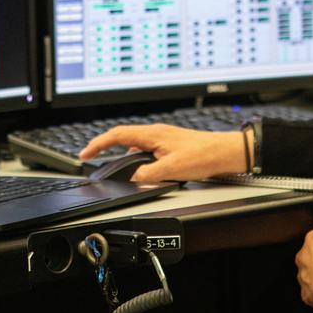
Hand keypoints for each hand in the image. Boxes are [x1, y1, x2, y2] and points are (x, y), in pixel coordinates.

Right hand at [78, 124, 247, 182]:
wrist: (227, 152)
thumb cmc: (205, 155)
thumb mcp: (172, 169)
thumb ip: (149, 175)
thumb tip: (135, 178)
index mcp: (153, 135)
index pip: (117, 135)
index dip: (98, 144)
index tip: (85, 152)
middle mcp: (157, 134)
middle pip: (124, 139)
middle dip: (107, 149)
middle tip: (94, 159)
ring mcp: (164, 140)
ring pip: (137, 148)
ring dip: (126, 158)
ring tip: (120, 171)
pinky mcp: (171, 147)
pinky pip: (149, 153)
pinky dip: (141, 162)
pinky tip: (145, 173)